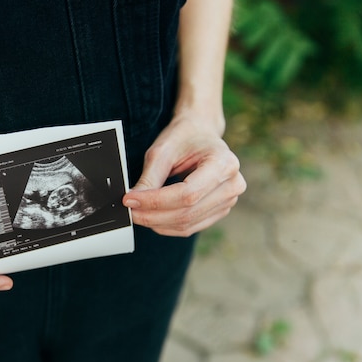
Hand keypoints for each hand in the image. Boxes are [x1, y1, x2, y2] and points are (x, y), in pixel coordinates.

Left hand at [122, 113, 245, 236]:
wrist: (200, 133)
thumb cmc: (183, 138)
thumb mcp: (162, 151)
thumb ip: (149, 178)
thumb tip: (133, 203)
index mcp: (224, 163)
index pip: (187, 194)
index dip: (155, 201)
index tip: (130, 200)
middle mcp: (232, 184)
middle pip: (187, 212)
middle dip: (152, 215)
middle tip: (128, 211)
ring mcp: (229, 200)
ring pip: (187, 224)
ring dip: (157, 223)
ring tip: (137, 213)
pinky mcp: (219, 211)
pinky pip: (191, 227)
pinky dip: (167, 226)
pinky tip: (151, 218)